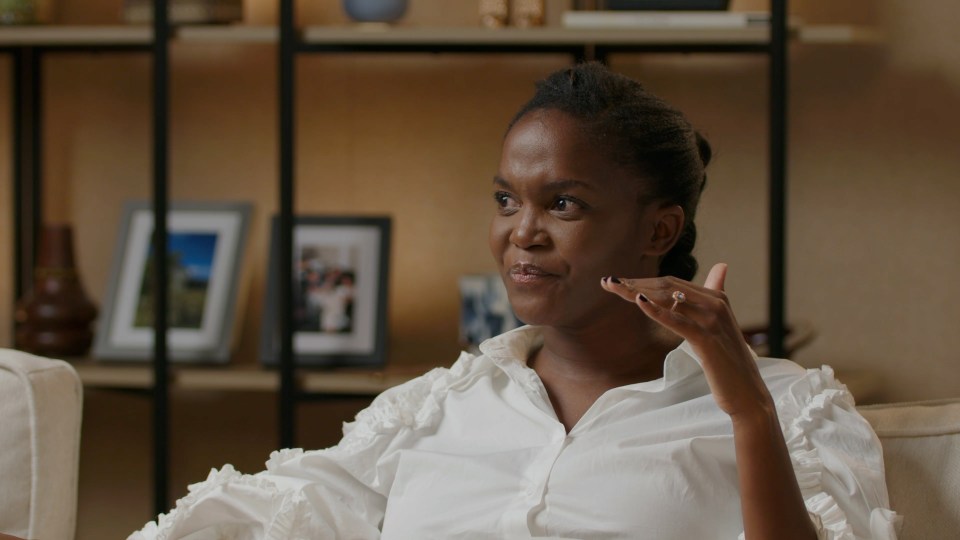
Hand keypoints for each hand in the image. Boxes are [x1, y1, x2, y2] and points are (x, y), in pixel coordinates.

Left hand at [601, 264, 773, 418]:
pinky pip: (678, 321)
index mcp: (717, 297)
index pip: (672, 283)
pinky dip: (657, 310)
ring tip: (614, 288)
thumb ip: (715, 296)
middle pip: (667, 287)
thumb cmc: (727, 362)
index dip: (643, 281)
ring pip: (669, 299)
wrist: (746, 393)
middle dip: (634, 283)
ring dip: (637, 291)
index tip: (617, 282)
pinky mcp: (707, 340)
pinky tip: (639, 302)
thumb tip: (721, 266)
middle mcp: (716, 303)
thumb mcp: (719, 326)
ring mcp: (713, 320)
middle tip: (607, 282)